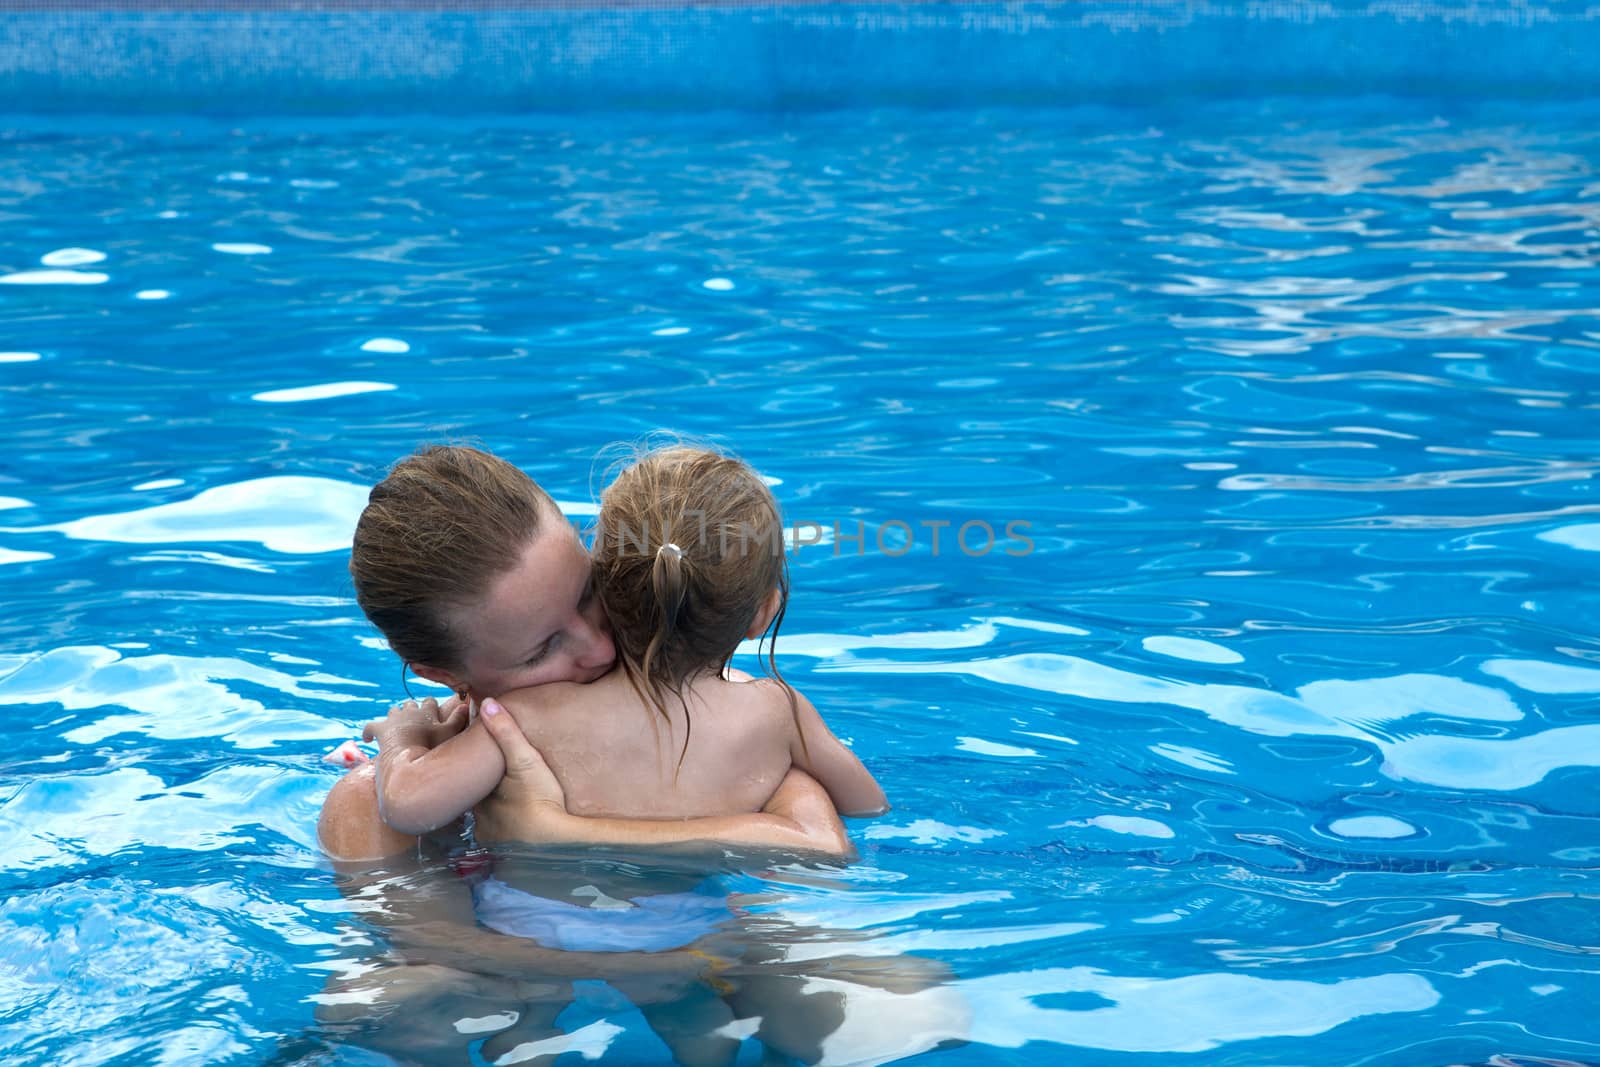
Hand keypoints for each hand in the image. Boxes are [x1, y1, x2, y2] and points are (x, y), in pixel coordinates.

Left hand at [363, 695, 468, 752]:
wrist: (408, 756)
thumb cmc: (431, 746)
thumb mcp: (450, 733)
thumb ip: (458, 719)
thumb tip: (466, 705)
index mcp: (426, 711)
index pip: (429, 701)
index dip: (430, 706)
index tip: (432, 713)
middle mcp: (409, 711)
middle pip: (410, 704)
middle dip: (412, 710)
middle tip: (416, 722)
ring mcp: (393, 719)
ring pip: (393, 711)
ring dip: (395, 717)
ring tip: (398, 726)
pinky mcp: (380, 729)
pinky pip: (370, 727)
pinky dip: (368, 732)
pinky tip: (367, 739)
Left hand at [476, 698, 569, 834]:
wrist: (556, 842)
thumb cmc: (542, 799)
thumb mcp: (526, 761)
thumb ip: (507, 732)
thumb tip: (487, 702)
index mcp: (480, 795)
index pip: (471, 780)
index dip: (476, 772)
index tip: (484, 765)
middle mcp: (479, 819)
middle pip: (478, 802)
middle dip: (486, 795)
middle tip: (502, 787)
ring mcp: (491, 840)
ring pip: (488, 824)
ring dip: (496, 818)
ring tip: (512, 809)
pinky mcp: (505, 856)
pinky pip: (500, 843)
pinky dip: (506, 837)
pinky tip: (519, 831)